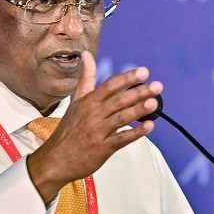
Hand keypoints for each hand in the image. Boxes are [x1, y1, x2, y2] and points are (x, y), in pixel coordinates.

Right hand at [25, 51, 161, 202]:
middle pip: (118, 100)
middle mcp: (93, 115)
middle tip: (157, 86)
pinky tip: (149, 126)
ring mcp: (97, 132)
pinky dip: (135, 133)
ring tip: (154, 102)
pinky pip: (121, 139)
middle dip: (139, 92)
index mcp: (88, 102)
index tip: (143, 72)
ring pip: (121, 118)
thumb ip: (86, 79)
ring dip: (138, 110)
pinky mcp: (102, 149)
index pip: (109, 86)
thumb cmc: (68, 130)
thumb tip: (87, 55)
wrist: (56, 159)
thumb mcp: (75, 101)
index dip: (127, 78)